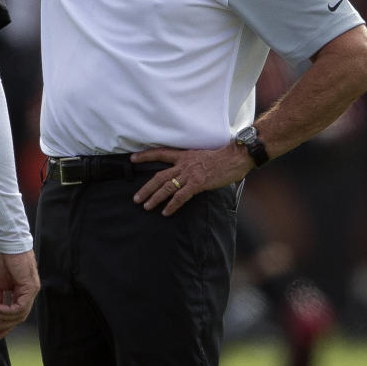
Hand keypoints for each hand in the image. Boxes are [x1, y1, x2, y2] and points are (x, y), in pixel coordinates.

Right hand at [0, 249, 39, 339]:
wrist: (7, 245)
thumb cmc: (3, 261)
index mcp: (22, 292)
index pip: (16, 314)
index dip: (6, 324)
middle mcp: (29, 293)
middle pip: (19, 317)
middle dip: (4, 325)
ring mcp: (31, 291)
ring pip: (20, 314)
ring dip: (4, 318)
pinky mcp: (31, 287)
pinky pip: (20, 306)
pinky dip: (8, 310)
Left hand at [130, 145, 249, 215]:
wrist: (234, 157)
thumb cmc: (222, 158)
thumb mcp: (201, 156)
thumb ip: (191, 164)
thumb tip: (186, 173)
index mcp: (183, 155)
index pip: (160, 153)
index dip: (145, 156)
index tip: (132, 158)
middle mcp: (183, 164)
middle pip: (159, 176)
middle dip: (146, 188)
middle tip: (136, 198)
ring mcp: (190, 174)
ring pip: (166, 187)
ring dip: (155, 198)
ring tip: (146, 206)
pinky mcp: (197, 183)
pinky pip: (181, 196)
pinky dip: (172, 205)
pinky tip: (166, 212)